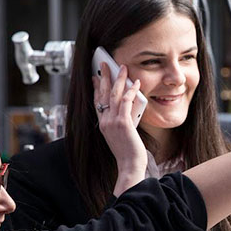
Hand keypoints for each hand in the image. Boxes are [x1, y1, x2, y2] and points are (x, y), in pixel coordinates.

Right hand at [93, 66, 146, 195]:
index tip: (95, 77)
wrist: (129, 166)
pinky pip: (126, 102)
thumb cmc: (128, 154)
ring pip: (113, 94)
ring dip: (118, 79)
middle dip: (103, 77)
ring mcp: (113, 122)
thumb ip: (121, 121)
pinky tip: (136, 83)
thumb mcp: (121, 136)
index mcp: (102, 125)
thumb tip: (129, 107)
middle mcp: (105, 122)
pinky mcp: (123, 123)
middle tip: (104, 64)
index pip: (97, 102)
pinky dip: (131, 90)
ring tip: (122, 67)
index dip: (95, 88)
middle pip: (102, 94)